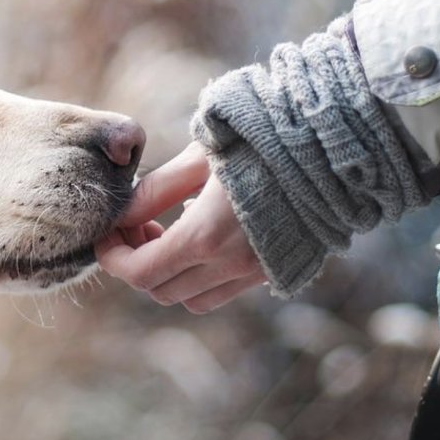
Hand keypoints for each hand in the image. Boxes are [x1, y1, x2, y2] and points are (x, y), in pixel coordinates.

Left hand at [98, 143, 265, 312]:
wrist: (333, 148)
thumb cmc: (261, 140)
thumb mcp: (199, 158)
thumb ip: (155, 191)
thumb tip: (121, 214)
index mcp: (206, 236)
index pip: (139, 272)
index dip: (113, 258)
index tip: (106, 234)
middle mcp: (230, 265)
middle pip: (160, 290)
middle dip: (136, 263)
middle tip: (136, 226)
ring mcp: (255, 272)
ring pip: (191, 299)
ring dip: (168, 274)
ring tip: (166, 232)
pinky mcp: (274, 270)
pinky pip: (222, 292)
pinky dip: (199, 277)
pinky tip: (202, 237)